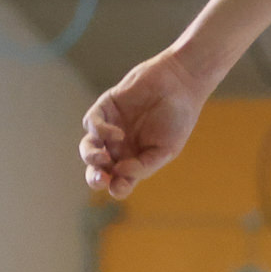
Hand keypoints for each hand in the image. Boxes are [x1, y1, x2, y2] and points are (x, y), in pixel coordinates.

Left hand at [81, 50, 209, 198]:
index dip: (116, 188)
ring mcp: (110, 127)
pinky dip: (100, 132)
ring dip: (92, 157)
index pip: (118, 182)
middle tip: (100, 179)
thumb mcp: (167, 149)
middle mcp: (119, 147)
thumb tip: (118, 172)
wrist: (180, 83)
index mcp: (134, 161)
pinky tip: (118, 134)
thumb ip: (144, 165)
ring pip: (89, 148)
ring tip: (103, 158)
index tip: (119, 186)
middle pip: (98, 169)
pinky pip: (92, 123)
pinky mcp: (105, 107)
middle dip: (95, 178)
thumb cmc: (178, 119)